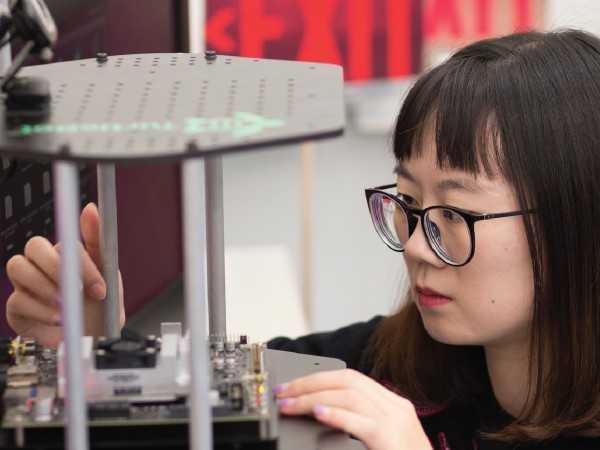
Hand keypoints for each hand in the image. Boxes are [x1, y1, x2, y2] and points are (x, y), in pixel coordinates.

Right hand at [5, 203, 124, 347]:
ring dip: (45, 288)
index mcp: (65, 255)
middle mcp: (43, 266)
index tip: (99, 286)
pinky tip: (58, 319)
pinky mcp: (17, 308)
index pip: (64, 242)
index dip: (81, 263)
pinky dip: (40, 310)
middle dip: (55, 267)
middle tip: (75, 290)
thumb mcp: (108, 276)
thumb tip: (91, 208)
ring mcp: (27, 285)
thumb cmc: (99, 308)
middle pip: (34, 246)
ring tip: (66, 307)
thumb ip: (99, 241)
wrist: (93, 341)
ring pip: (17, 267)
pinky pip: (16, 300)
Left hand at [275, 369, 431, 449]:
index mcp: (392, 405)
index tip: (292, 387)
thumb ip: (358, 424)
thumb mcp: (380, 441)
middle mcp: (396, 408)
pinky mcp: (392, 440)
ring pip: (350, 395)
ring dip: (313, 397)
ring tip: (290, 405)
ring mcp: (397, 423)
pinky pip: (362, 422)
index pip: (350, 378)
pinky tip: (318, 414)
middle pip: (347, 380)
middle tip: (282, 393)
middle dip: (310, 383)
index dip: (317, 378)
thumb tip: (321, 412)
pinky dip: (337, 415)